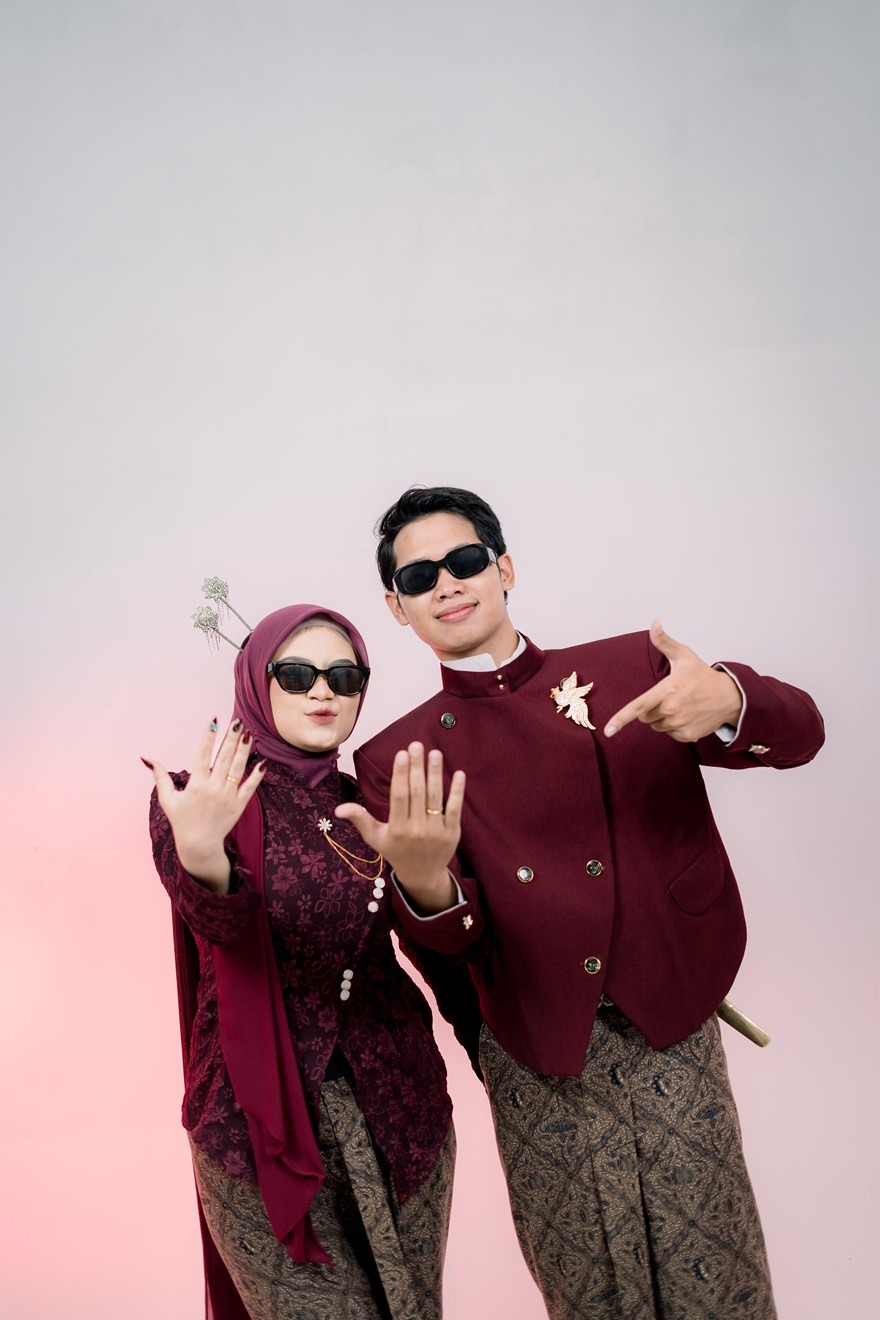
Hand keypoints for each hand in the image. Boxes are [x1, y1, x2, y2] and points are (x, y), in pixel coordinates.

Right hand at [145, 719, 266, 892]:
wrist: (199, 845)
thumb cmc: (181, 820)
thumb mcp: (167, 798)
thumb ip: (160, 776)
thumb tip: (147, 757)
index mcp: (196, 785)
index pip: (202, 755)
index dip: (208, 737)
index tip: (214, 721)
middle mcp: (213, 789)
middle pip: (223, 758)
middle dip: (230, 738)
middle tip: (237, 721)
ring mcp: (228, 797)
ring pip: (238, 769)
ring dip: (244, 750)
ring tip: (248, 733)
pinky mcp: (239, 805)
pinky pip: (250, 786)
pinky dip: (257, 774)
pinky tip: (263, 760)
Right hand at [334, 743, 465, 913]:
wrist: (422, 875)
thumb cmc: (395, 851)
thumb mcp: (374, 838)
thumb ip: (359, 820)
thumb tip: (337, 809)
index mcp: (396, 829)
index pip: (399, 797)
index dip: (400, 775)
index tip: (401, 754)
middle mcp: (416, 830)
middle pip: (417, 793)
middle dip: (417, 768)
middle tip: (417, 745)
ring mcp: (435, 832)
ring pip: (435, 798)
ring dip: (436, 774)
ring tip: (435, 753)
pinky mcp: (452, 833)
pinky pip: (455, 809)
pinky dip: (457, 792)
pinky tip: (459, 773)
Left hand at [604, 620, 742, 743]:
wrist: (729, 697)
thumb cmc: (703, 676)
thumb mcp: (683, 655)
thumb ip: (664, 641)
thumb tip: (655, 622)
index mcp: (667, 690)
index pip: (638, 707)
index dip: (620, 719)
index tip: (607, 730)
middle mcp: (672, 709)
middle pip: (644, 716)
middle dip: (651, 708)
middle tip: (669, 697)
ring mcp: (680, 724)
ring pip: (656, 726)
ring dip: (662, 718)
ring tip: (681, 705)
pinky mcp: (687, 736)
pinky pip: (669, 734)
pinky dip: (674, 726)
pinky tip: (687, 715)